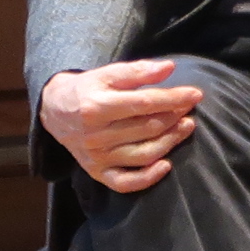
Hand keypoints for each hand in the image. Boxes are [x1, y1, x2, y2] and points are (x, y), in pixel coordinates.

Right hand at [41, 59, 202, 193]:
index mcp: (96, 106)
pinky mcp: (96, 171)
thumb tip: (169, 68)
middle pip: (147, 129)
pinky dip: (148, 178)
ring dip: (171, 141)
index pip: (144, 103)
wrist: (54, 110)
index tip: (196, 94)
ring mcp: (96, 156)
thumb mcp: (106, 74)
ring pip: (144, 154)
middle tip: (189, 109)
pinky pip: (125, 182)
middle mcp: (95, 134)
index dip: (174, 99)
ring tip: (186, 127)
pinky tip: (166, 165)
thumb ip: (137, 71)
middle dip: (174, 117)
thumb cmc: (87, 90)